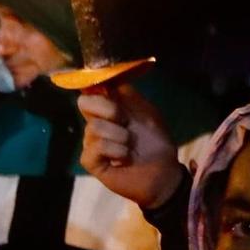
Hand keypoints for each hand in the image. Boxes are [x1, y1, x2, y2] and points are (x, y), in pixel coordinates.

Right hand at [79, 82, 184, 209]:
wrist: (164, 173)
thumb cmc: (156, 142)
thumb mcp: (147, 112)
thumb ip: (130, 94)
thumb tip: (111, 77)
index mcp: (108, 109)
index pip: (91, 90)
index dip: (99, 88)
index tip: (112, 92)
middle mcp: (96, 123)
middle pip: (85, 103)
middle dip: (109, 109)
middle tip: (126, 122)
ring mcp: (91, 142)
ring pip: (94, 127)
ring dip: (120, 136)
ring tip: (131, 146)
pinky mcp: (91, 161)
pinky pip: (95, 147)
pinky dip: (115, 151)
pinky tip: (124, 158)